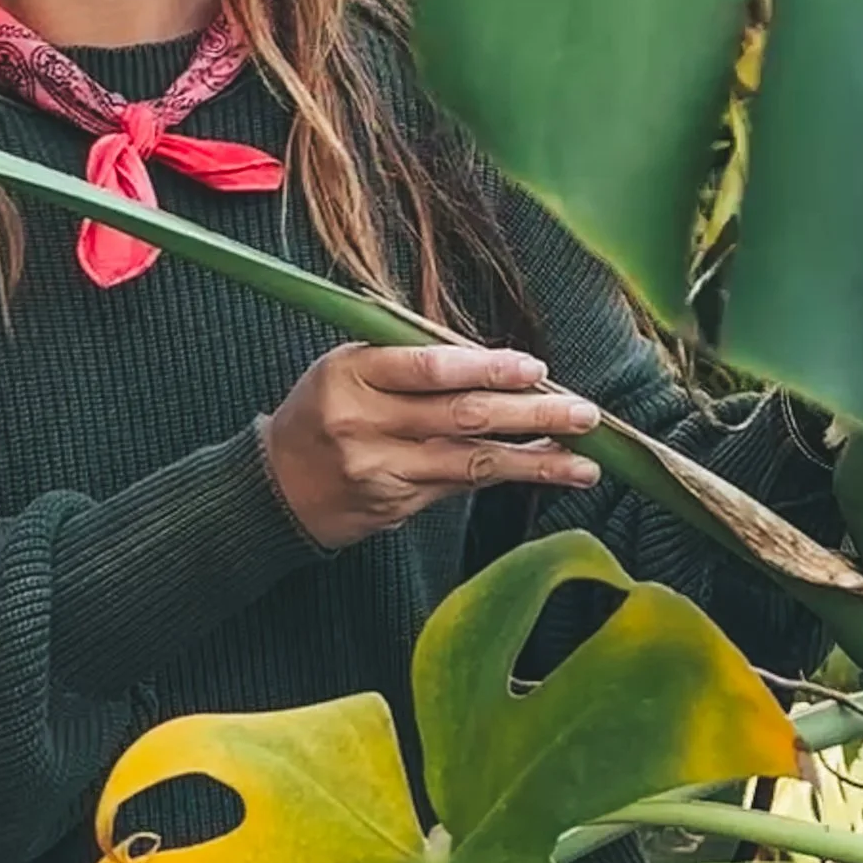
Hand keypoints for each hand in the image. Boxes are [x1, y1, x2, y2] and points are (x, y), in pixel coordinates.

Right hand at [261, 342, 600, 548]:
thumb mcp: (350, 366)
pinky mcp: (396, 505)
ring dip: (536, 461)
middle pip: (462, 416)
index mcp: (352, 374)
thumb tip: (497, 359)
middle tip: (584, 412)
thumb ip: (413, 357)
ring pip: (471, 463)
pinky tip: (548, 469)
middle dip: (531, 414)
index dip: (486, 368)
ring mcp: (381, 471)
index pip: (429, 368)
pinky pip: (462, 486)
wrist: (276, 486)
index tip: (535, 368)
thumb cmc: (326, 407)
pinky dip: (509, 475)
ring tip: (586, 461)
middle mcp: (364, 424)